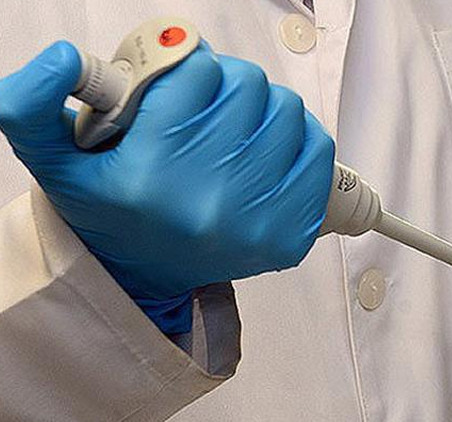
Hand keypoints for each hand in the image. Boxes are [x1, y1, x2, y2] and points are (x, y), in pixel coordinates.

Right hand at [0, 42, 333, 306]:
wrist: (149, 273)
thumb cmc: (114, 209)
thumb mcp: (56, 160)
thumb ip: (30, 106)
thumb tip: (58, 56)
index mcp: (151, 174)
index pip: (198, 72)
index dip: (190, 69)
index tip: (182, 86)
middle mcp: (208, 198)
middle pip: (248, 86)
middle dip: (227, 85)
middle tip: (209, 105)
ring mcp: (258, 219)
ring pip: (286, 111)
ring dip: (263, 109)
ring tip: (236, 129)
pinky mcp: (292, 233)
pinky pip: (318, 150)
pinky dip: (297, 140)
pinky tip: (267, 151)